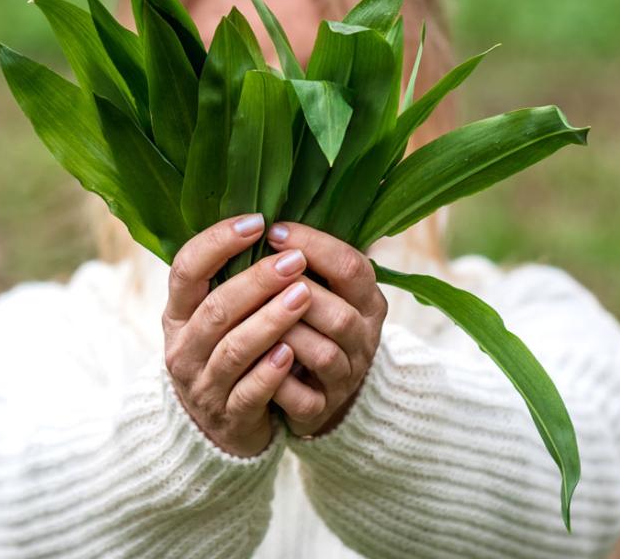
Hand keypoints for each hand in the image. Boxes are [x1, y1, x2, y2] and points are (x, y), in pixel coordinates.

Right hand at [162, 214, 312, 456]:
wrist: (219, 429)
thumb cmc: (227, 355)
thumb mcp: (216, 318)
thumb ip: (233, 278)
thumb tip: (273, 222)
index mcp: (178, 314)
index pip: (187, 269)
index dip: (218, 242)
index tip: (257, 222)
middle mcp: (183, 348)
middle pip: (216, 308)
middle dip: (257, 281)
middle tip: (294, 259)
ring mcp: (204, 385)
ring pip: (234, 349)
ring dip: (270, 321)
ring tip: (303, 296)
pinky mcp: (229, 417)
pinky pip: (249, 393)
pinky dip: (270, 372)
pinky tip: (292, 353)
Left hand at [264, 222, 387, 436]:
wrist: (317, 391)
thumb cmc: (309, 323)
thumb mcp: (322, 286)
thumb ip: (305, 256)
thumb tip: (267, 210)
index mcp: (367, 300)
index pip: (352, 266)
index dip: (313, 245)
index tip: (271, 230)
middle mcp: (363, 338)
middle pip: (340, 313)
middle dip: (295, 291)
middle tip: (259, 273)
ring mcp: (345, 376)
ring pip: (322, 353)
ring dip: (284, 331)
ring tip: (252, 315)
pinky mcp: (322, 409)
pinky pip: (303, 397)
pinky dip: (277, 381)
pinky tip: (253, 363)